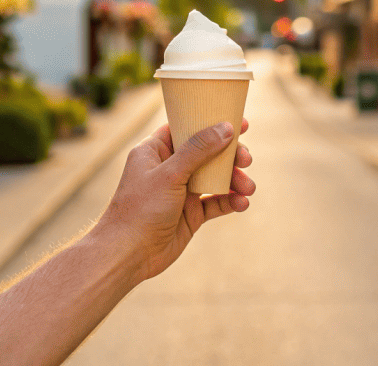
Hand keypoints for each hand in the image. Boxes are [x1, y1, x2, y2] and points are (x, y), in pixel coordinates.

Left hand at [95, 119, 254, 281]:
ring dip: (235, 180)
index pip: (186, 128)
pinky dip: (230, 201)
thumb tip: (225, 127)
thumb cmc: (140, 209)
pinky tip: (242, 203)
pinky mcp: (190, 214)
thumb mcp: (169, 174)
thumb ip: (198, 150)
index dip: (212, 122)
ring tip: (248, 188)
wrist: (129, 254)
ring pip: (215, 178)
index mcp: (156, 151)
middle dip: (230, 155)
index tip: (239, 122)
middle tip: (246, 159)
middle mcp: (169, 168)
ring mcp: (181, 191)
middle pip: (207, 152)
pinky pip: (216, 202)